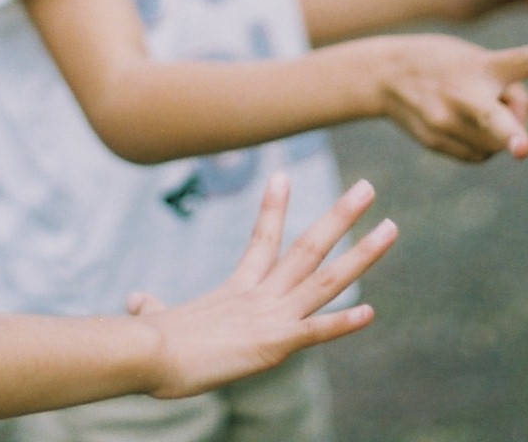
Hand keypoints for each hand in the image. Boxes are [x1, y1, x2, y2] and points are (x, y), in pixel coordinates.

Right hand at [127, 176, 395, 398]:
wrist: (146, 353)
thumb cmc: (147, 342)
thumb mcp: (156, 320)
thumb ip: (153, 309)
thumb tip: (136, 302)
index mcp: (237, 288)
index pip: (263, 238)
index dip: (275, 207)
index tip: (284, 174)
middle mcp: (260, 294)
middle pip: (309, 246)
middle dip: (342, 216)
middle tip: (368, 187)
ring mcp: (271, 315)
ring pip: (327, 278)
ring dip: (362, 254)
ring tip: (391, 228)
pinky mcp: (273, 343)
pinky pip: (316, 331)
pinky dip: (344, 323)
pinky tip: (371, 312)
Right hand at [378, 32, 527, 161]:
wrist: (383, 74)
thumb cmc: (445, 62)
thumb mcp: (476, 59)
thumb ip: (507, 89)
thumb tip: (516, 138)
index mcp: (481, 65)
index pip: (521, 60)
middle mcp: (464, 94)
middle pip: (495, 120)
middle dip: (512, 136)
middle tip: (524, 149)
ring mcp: (446, 121)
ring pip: (496, 145)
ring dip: (499, 134)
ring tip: (473, 109)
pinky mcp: (436, 140)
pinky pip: (479, 155)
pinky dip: (481, 144)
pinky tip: (462, 124)